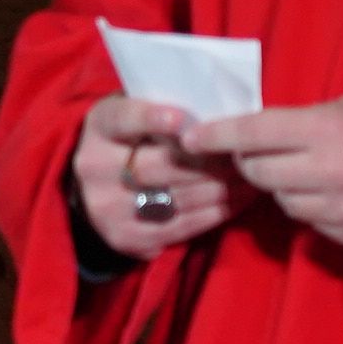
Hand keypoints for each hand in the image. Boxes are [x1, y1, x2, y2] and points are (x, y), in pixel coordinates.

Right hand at [72, 95, 233, 256]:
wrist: (93, 187)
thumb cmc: (131, 138)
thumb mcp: (135, 113)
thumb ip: (163, 107)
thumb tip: (216, 111)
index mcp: (99, 127)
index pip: (124, 119)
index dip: (151, 118)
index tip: (181, 119)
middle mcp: (95, 167)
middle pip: (159, 165)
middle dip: (208, 160)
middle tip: (242, 154)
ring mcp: (107, 206)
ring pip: (176, 198)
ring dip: (221, 188)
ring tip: (250, 176)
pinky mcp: (125, 236)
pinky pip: (180, 227)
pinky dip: (214, 214)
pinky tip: (236, 201)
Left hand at [187, 93, 342, 251]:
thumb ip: (308, 118)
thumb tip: (258, 128)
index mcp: (329, 130)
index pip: (253, 132)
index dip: (217, 134)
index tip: (190, 137)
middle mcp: (331, 172)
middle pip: (258, 172)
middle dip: (253, 162)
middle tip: (262, 151)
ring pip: (283, 201)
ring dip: (286, 188)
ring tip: (311, 171)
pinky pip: (313, 223)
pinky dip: (314, 209)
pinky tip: (335, 193)